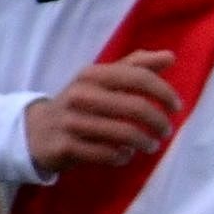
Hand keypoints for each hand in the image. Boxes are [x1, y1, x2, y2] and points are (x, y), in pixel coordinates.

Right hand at [23, 53, 180, 173]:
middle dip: (158, 121)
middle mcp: (81, 94)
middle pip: (136, 107)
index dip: (164, 92)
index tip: (176, 107)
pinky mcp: (65, 146)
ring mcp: (71, 121)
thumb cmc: (81, 102)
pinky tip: (126, 155)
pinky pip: (105, 154)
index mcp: (93, 74)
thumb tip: (170, 56)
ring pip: (123, 133)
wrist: (37, 130)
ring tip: (151, 145)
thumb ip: (136, 66)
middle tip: (166, 131)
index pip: (139, 77)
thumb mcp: (103, 79)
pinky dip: (122, 156)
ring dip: (145, 142)